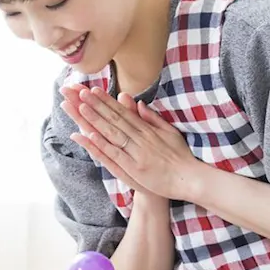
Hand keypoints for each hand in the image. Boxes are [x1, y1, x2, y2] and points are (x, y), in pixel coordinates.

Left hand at [68, 87, 202, 201]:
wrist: (189, 179)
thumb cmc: (180, 157)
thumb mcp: (169, 132)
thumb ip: (153, 118)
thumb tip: (138, 104)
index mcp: (147, 130)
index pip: (123, 112)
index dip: (107, 101)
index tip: (93, 90)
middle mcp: (140, 138)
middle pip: (114, 119)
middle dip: (96, 105)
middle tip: (80, 92)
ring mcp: (136, 153)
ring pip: (112, 133)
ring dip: (95, 120)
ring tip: (80, 106)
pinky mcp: (134, 168)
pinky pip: (114, 154)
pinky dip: (101, 144)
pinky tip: (89, 135)